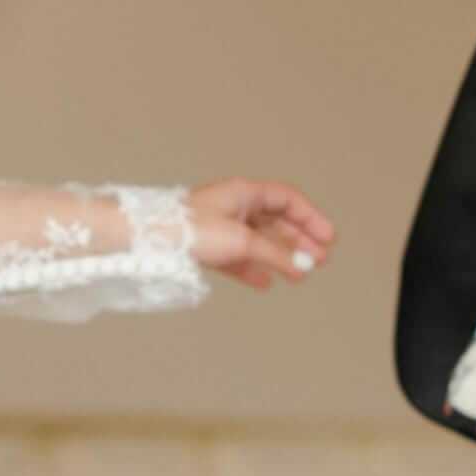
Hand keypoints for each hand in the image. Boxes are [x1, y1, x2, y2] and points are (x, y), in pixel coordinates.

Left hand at [188, 178, 336, 290]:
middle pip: (277, 222)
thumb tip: (301, 266)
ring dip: (281, 257)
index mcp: (244, 193)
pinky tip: (266, 283)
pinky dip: (255, 269)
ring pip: (260, 241)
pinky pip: (239, 258)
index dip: (310, 217)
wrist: (148, 240)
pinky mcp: (209, 247)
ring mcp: (222, 227)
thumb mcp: (242, 240)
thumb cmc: (191, 228)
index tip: (327, 237)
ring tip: (300, 273)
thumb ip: (275, 254)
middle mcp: (235, 206)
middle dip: (300, 240)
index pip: (287, 200)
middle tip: (320, 259)